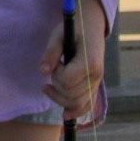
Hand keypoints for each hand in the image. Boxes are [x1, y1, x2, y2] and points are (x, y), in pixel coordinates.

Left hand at [39, 0, 108, 118]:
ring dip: (60, 98)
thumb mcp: (59, 34)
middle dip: (56, 85)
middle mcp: (97, 76)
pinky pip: (87, 106)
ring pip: (77, 104)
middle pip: (71, 94)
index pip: (67, 80)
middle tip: (53, 68)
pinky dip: (76, 112)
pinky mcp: (94, 86)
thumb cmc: (74, 27)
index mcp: (90, 62)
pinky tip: (66, 115)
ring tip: (47, 88)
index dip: (56, 73)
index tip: (55, 61)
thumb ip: (51, 52)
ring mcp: (97, 83)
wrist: (92, 24)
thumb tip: (42, 72)